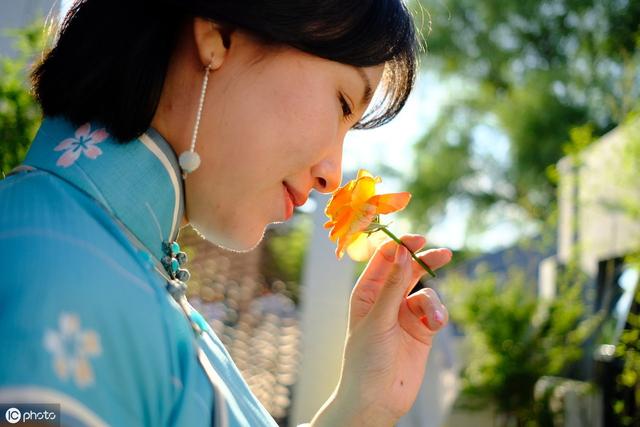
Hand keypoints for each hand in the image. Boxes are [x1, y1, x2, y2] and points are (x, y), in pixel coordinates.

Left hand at [311, 235, 451, 426]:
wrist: (377, 399)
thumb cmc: (366, 359)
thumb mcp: (378, 319)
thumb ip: (392, 287)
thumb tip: (402, 253)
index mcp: (367, 293)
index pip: (384, 260)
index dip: (400, 246)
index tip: (417, 239)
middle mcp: (386, 300)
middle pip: (408, 270)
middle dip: (425, 261)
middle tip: (444, 253)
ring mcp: (404, 315)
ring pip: (425, 292)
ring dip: (433, 302)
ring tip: (434, 319)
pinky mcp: (421, 331)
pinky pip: (435, 312)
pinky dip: (438, 315)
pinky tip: (435, 326)